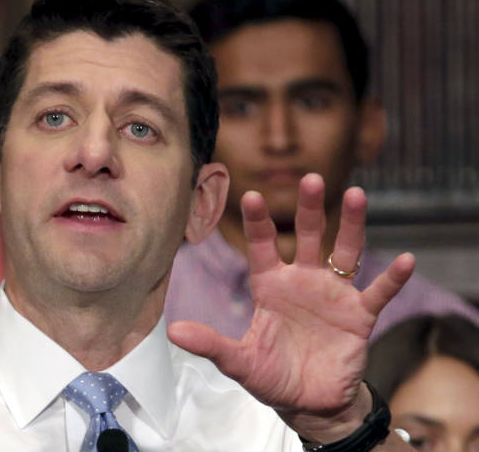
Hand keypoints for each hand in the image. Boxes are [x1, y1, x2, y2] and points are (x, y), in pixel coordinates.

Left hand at [168, 173, 413, 441]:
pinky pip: (378, 292)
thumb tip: (173, 331)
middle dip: (309, 208)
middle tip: (310, 178)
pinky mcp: (359, 316)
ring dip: (351, 226)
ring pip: (345, 253)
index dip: (258, 223)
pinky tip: (405, 260)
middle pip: (309, 236)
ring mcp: (333, 295)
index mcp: (271, 286)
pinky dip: (391, 279)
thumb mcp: (239, 361)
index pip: (263, 246)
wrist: (308, 402)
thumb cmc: (272, 375)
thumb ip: (211, 344)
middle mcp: (303, 281)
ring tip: (356, 195)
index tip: (249, 194)